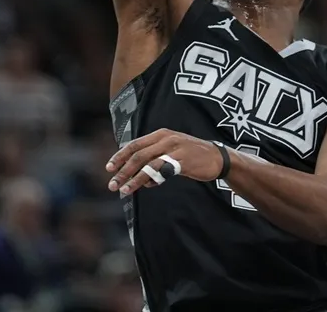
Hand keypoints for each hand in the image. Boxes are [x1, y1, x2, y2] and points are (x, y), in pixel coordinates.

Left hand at [106, 129, 224, 195]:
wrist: (217, 157)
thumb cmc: (191, 155)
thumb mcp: (170, 149)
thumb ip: (153, 156)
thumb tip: (134, 172)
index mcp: (161, 134)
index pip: (134, 144)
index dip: (119, 156)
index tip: (108, 168)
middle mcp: (166, 138)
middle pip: (138, 155)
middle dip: (122, 170)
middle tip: (112, 184)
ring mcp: (175, 149)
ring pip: (148, 164)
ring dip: (134, 179)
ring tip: (124, 191)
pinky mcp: (183, 161)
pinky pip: (162, 171)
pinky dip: (152, 180)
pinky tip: (148, 186)